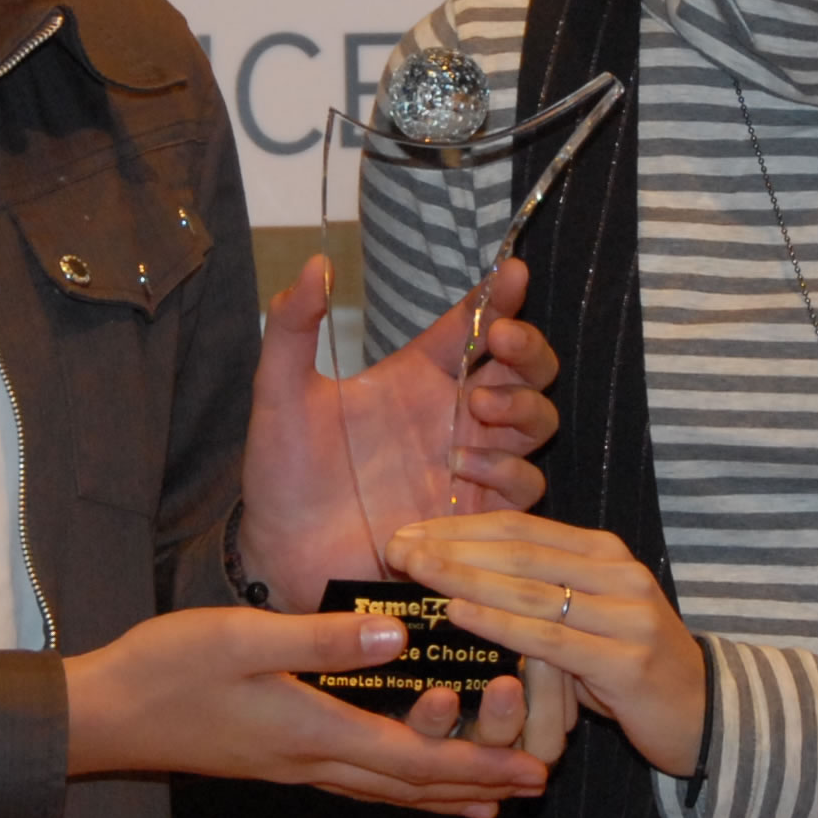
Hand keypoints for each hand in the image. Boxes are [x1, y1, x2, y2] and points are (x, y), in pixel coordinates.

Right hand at [65, 602, 548, 817]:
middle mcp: (310, 760)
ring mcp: (291, 766)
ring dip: (440, 793)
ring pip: (382, 789)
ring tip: (490, 800)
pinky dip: (395, 785)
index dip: (478, 765)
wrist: (104, 714)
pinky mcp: (274, 759)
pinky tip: (401, 780)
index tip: (531, 771)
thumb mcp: (245, 636)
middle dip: (476, 784)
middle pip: (409, 784)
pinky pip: (353, 781)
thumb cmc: (168, 668)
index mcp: (313, 731)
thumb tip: (400, 638)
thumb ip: (324, 639)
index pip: (414, 758)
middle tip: (534, 786)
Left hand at [239, 254, 561, 611]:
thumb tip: (316, 264)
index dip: (500, 296)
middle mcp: (453, 415)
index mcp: (417, 376)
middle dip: (528, 348)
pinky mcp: (474, 516)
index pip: (474, 324)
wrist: (282, 553)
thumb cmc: (283, 473)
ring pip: (537, 421)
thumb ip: (293, 327)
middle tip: (503, 343)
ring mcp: (470, 465)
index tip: (514, 273)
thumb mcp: (280, 392)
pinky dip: (506, 469)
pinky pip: (524, 485)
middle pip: (526, 368)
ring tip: (477, 406)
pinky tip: (462, 465)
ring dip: (520, 406)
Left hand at [388, 512, 703, 778]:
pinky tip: (458, 613)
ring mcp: (626, 616)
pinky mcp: (626, 661)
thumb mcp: (587, 618)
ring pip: (530, 588)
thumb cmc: (628, 667)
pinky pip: (548, 637)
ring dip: (464, 576)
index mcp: (605, 553)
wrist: (704, 716)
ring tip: (414, 571)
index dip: (460, 526)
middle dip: (451, 546)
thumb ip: (540, 592)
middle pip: (519, 550)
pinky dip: (498, 622)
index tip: (407, 530)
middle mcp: (618, 574)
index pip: (520, 528)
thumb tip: (458, 577)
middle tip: (395, 546)